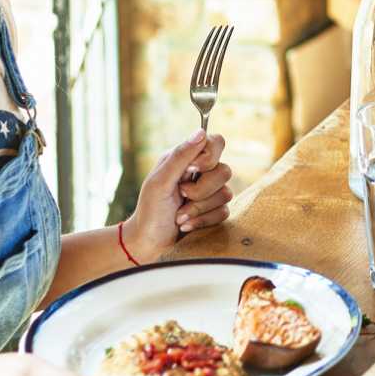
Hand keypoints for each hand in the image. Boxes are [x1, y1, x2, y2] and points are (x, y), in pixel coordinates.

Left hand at [126, 131, 232, 260]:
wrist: (148, 243)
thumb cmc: (150, 210)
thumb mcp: (160, 181)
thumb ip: (181, 156)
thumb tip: (201, 132)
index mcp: (186, 159)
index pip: (216, 142)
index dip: (209, 157)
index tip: (192, 170)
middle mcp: (201, 173)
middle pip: (224, 170)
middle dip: (201, 190)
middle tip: (181, 196)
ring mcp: (209, 193)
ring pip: (226, 193)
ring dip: (199, 209)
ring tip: (180, 216)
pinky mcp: (214, 211)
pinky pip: (224, 212)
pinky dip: (202, 220)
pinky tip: (187, 225)